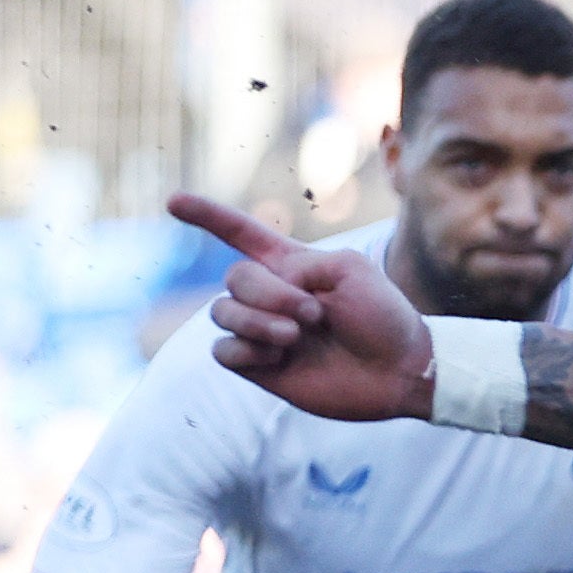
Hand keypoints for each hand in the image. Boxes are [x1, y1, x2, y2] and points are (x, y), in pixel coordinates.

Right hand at [169, 192, 438, 423]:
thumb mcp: (353, 270)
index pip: (240, 234)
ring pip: (222, 313)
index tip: (173, 201)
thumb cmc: (384, 317)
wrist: (400, 371)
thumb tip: (268, 288)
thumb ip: (303, 263)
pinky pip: (222, 351)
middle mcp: (270, 296)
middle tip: (315, 315)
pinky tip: (281, 358)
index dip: (207, 216)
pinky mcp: (258, 367)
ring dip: (259, 322)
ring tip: (297, 336)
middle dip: (270, 294)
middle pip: (234, 277)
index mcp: (291, 265)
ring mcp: (261, 332)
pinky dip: (248, 351)